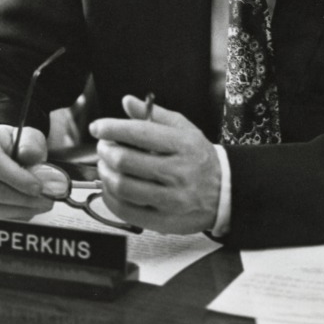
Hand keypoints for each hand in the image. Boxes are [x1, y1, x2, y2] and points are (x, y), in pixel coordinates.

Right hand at [0, 125, 53, 219]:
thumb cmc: (6, 147)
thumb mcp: (23, 136)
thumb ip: (32, 144)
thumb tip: (31, 158)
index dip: (17, 178)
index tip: (38, 188)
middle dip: (21, 199)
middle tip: (45, 202)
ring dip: (15, 212)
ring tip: (36, 208)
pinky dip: (3, 220)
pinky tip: (19, 213)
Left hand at [89, 96, 220, 234]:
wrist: (225, 192)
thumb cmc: (199, 158)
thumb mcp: (185, 129)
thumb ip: (155, 114)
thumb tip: (127, 102)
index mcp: (184, 145)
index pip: (140, 133)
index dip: (112, 128)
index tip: (97, 127)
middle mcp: (178, 172)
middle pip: (126, 160)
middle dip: (105, 151)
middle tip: (102, 147)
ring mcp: (171, 199)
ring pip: (122, 186)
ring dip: (105, 173)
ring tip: (105, 165)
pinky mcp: (163, 221)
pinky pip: (125, 210)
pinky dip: (110, 197)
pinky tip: (110, 187)